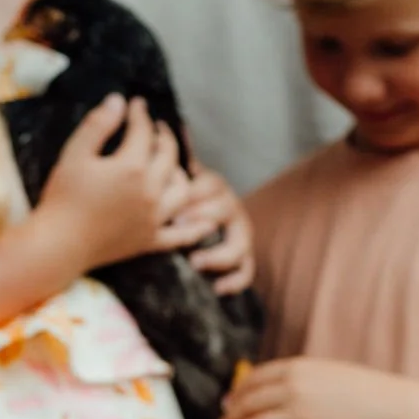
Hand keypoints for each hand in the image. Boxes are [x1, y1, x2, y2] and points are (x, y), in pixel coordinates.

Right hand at [45, 95, 184, 268]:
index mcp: (131, 167)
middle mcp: (150, 191)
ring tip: (170, 165)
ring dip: (181, 172)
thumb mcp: (74, 155)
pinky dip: (196, 227)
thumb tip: (118, 100)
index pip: (143, 131)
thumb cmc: (62, 199)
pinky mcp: (150, 241)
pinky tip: (207, 221)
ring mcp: (153, 218)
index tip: (136, 104)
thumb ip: (98, 125)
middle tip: (156, 129)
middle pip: (169, 156)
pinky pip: (182, 235)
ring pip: (182, 190)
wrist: (59, 245)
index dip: (140, 114)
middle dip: (164, 137)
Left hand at [161, 156, 255, 297]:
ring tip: (195, 262)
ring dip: (218, 255)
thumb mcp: (180, 178)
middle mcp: (232, 207)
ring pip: (239, 244)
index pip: (209, 185)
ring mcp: (241, 233)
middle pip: (225, 210)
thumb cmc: (183, 199)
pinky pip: (247, 271)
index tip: (170, 204)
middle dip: (201, 218)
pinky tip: (217, 289)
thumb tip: (173, 128)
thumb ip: (175, 163)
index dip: (191, 194)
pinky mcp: (244, 257)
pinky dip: (235, 282)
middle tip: (178, 228)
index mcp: (215, 186)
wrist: (204, 220)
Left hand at [220, 355, 400, 418]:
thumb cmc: (359, 393)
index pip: (251, 382)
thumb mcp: (323, 373)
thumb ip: (294, 379)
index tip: (226, 410)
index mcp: (295, 368)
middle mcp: (293, 389)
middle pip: (246, 407)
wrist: (390, 409)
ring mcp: (300, 415)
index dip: (234, 397)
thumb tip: (264, 394)